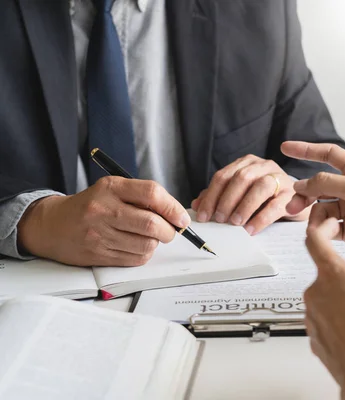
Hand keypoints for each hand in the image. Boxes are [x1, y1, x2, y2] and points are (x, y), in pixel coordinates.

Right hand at [17, 177, 189, 266]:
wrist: (53, 225)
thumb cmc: (91, 206)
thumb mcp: (113, 190)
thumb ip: (143, 197)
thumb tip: (176, 214)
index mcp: (111, 187)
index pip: (152, 194)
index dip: (173, 208)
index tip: (181, 218)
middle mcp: (104, 209)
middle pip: (152, 224)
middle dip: (169, 231)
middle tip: (169, 231)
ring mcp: (100, 233)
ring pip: (147, 245)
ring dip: (155, 244)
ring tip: (148, 237)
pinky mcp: (99, 254)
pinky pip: (136, 259)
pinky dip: (143, 254)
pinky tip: (135, 246)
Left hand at [191, 154, 308, 234]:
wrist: (296, 202)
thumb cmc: (265, 199)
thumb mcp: (240, 196)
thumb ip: (219, 197)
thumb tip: (197, 204)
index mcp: (247, 164)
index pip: (224, 176)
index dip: (211, 196)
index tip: (203, 215)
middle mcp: (263, 166)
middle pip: (242, 178)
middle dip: (227, 200)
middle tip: (219, 219)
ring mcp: (280, 178)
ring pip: (261, 186)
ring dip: (245, 205)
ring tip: (236, 223)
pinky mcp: (292, 194)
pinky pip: (276, 204)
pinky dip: (261, 218)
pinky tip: (251, 229)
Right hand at [281, 141, 344, 263]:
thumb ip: (329, 183)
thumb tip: (302, 183)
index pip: (328, 154)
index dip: (306, 150)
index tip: (285, 148)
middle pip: (318, 185)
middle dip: (303, 193)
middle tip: (292, 206)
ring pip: (320, 207)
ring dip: (312, 215)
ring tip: (313, 227)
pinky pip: (326, 226)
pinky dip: (322, 230)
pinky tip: (325, 234)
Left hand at [304, 217, 344, 399]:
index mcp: (332, 274)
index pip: (315, 239)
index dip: (322, 227)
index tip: (329, 226)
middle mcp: (316, 293)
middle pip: (330, 272)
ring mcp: (313, 317)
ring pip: (329, 297)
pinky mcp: (316, 338)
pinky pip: (327, 320)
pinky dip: (342, 320)